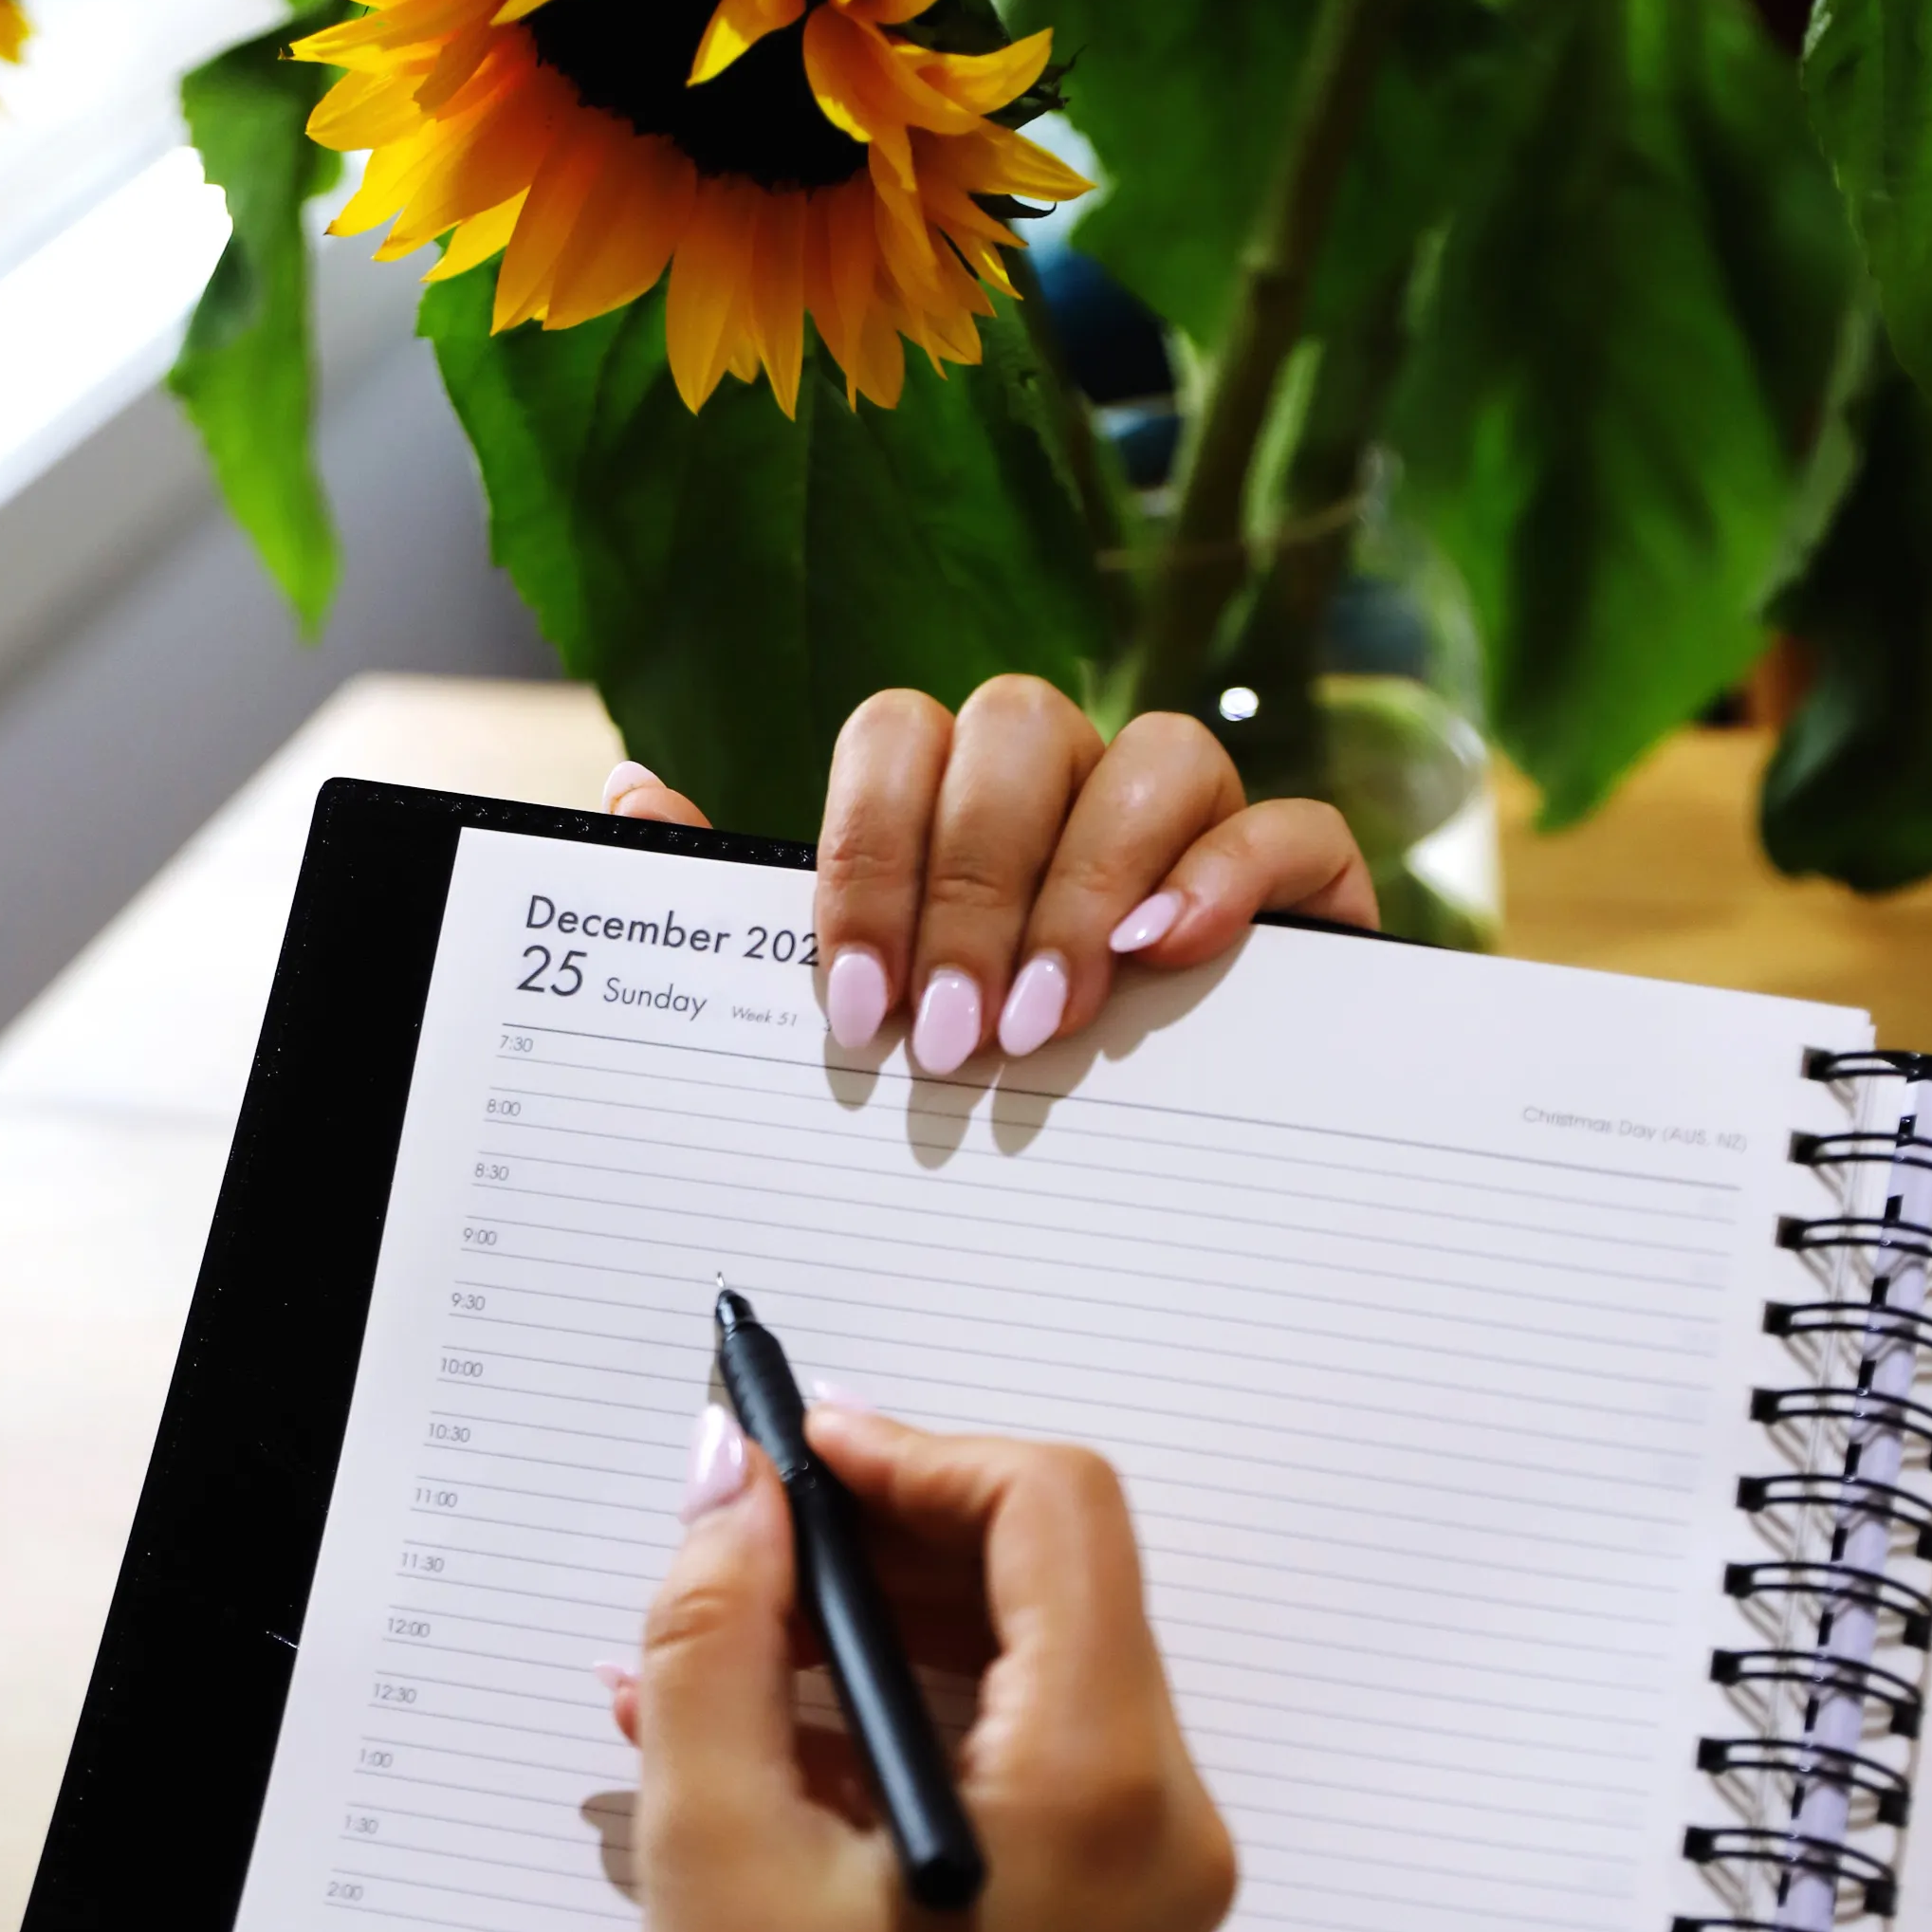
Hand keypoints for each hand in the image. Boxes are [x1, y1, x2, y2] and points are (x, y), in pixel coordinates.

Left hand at [603, 672, 1375, 1069]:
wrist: (1168, 1206)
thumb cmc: (981, 1096)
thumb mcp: (853, 1018)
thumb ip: (736, 914)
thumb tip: (632, 794)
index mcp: (954, 803)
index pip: (897, 738)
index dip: (870, 857)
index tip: (861, 1006)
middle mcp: (1070, 784)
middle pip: (1018, 725)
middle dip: (972, 887)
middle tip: (955, 1035)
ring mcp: (1191, 820)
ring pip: (1156, 749)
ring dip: (1087, 881)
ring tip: (1054, 1017)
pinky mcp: (1300, 880)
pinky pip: (1284, 822)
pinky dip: (1227, 872)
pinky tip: (1170, 950)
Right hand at [603, 1405, 1234, 1931]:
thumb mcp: (718, 1862)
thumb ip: (716, 1642)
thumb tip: (730, 1486)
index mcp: (1104, 1780)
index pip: (1051, 1508)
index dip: (906, 1456)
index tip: (773, 1467)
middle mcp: (1158, 1819)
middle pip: (1035, 1586)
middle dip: (862, 1550)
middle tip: (707, 1564)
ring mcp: (1132, 1889)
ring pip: (1001, 1682)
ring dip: (847, 1650)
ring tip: (673, 1678)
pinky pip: (992, 1779)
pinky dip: (873, 1747)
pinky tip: (726, 1772)